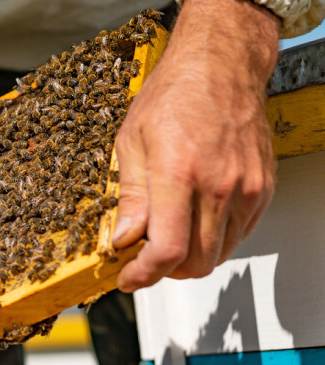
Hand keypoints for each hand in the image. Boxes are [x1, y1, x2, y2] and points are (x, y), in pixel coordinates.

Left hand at [112, 0, 279, 291]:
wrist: (222, 67)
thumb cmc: (174, 95)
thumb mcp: (131, 142)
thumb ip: (130, 197)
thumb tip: (123, 239)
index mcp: (179, 173)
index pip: (168, 250)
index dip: (144, 274)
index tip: (128, 278)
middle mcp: (218, 185)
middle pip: (195, 262)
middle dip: (163, 271)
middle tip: (141, 258)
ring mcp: (245, 189)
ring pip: (218, 254)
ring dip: (189, 259)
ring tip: (166, 237)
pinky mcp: (261, 190)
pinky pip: (238, 236)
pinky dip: (213, 241)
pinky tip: (193, 223)